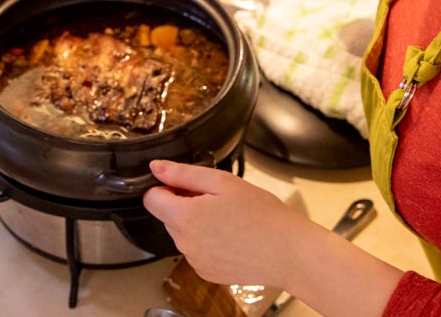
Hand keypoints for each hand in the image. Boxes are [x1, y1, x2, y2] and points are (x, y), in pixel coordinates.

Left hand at [142, 159, 313, 288]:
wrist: (288, 252)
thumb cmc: (262, 215)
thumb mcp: (223, 182)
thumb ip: (184, 174)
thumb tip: (156, 168)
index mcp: (185, 218)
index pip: (151, 199)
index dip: (167, 188)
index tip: (188, 187)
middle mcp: (184, 244)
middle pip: (168, 216)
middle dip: (186, 205)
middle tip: (218, 201)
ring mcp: (195, 261)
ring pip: (183, 234)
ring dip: (197, 224)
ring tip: (229, 220)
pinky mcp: (207, 273)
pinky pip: (196, 252)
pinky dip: (208, 243)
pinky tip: (231, 238)